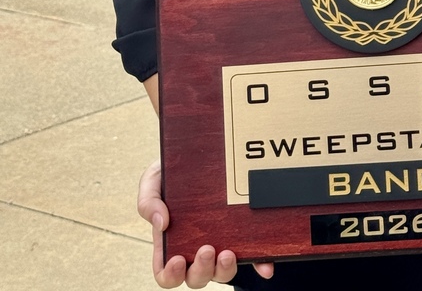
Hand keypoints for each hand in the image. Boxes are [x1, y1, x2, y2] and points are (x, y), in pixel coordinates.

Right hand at [137, 159, 274, 285]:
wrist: (200, 152)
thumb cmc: (173, 172)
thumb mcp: (153, 180)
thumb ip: (148, 201)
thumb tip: (161, 222)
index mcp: (171, 242)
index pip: (167, 273)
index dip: (171, 275)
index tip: (177, 260)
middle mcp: (196, 248)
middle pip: (196, 277)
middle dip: (201, 270)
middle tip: (206, 248)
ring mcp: (221, 243)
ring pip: (222, 272)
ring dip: (225, 270)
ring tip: (228, 252)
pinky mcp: (243, 236)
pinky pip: (253, 258)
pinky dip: (259, 265)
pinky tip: (266, 267)